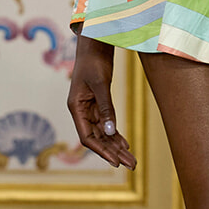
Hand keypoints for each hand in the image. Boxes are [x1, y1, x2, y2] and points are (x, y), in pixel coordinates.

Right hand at [67, 34, 136, 167]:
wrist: (95, 44)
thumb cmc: (94, 60)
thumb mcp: (100, 83)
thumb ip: (106, 107)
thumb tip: (111, 132)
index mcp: (76, 107)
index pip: (87, 137)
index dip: (102, 151)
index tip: (116, 162)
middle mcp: (81, 111)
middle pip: (97, 138)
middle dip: (114, 153)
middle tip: (131, 165)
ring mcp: (90, 108)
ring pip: (104, 133)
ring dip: (117, 147)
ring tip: (132, 160)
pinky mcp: (99, 103)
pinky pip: (108, 124)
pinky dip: (116, 135)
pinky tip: (126, 144)